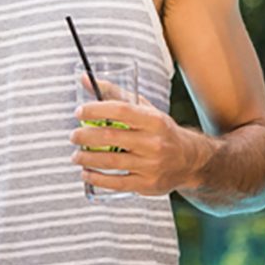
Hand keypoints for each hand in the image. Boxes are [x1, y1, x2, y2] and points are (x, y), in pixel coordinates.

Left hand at [70, 96, 205, 195]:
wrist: (190, 160)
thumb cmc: (161, 132)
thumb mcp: (146, 110)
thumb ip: (116, 95)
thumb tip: (84, 80)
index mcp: (154, 121)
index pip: (121, 111)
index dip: (96, 110)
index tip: (79, 112)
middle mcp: (154, 143)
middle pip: (111, 137)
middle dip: (86, 136)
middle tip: (74, 136)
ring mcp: (151, 165)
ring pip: (111, 161)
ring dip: (87, 158)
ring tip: (76, 155)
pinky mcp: (147, 184)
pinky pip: (117, 183)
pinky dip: (97, 178)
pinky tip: (86, 173)